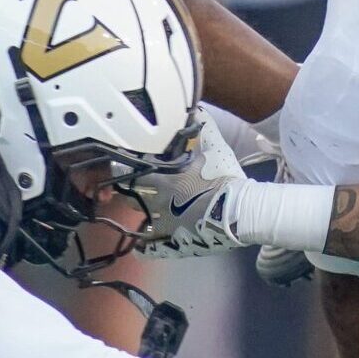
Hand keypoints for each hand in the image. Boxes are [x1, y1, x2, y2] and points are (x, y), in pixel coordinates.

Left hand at [133, 120, 256, 257]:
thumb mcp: (215, 149)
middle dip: (127, 193)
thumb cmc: (223, 179)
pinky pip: (153, 248)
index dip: (125, 168)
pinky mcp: (175, 244)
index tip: (120, 165)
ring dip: (137, 218)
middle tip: (125, 189)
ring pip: (139, 223)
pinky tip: (140, 247)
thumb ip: (204, 128)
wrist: (238, 211)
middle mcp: (157, 204)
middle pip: (130, 198)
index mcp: (163, 180)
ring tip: (137, 215)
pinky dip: (145, 248)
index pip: (132, 172)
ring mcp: (165, 227)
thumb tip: (197, 108)